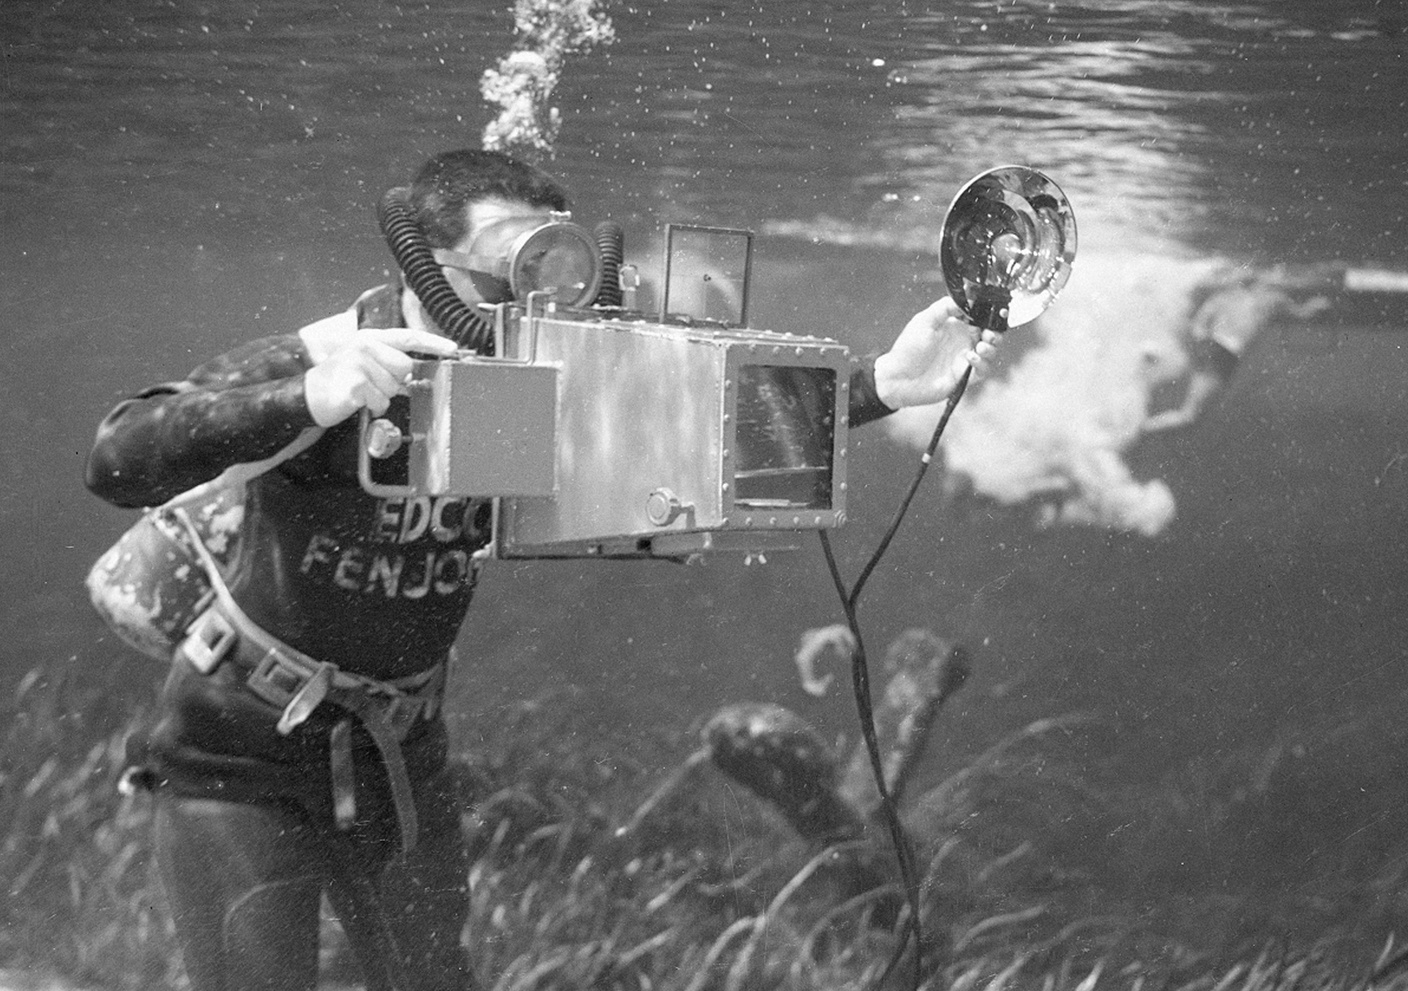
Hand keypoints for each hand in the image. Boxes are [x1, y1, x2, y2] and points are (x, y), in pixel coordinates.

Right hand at [303, 327, 456, 426]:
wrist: (306, 395)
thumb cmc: (338, 382)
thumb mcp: (363, 364)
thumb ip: (388, 363)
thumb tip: (415, 375)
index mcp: (369, 339)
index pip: (408, 337)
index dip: (433, 343)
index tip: (453, 348)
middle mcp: (364, 346)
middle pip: (405, 367)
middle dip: (394, 382)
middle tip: (371, 385)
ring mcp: (359, 363)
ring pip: (393, 387)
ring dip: (381, 396)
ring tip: (361, 393)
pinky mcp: (357, 383)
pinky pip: (381, 401)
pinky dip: (371, 407)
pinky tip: (356, 401)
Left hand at [872, 297, 998, 408]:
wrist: (898, 378)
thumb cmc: (907, 349)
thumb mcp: (925, 320)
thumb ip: (945, 307)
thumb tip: (966, 299)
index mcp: (955, 326)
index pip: (980, 319)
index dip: (989, 317)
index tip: (994, 314)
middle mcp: (962, 342)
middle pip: (990, 335)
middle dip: (995, 333)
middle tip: (989, 333)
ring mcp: (964, 360)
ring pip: (990, 353)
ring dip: (991, 348)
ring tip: (981, 345)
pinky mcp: (964, 377)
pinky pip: (983, 370)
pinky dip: (982, 363)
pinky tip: (970, 357)